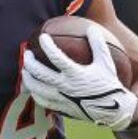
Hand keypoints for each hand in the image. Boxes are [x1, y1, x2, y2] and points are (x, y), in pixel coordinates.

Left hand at [22, 25, 137, 130]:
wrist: (112, 111)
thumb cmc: (109, 84)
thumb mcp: (106, 62)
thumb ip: (98, 44)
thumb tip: (91, 28)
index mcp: (76, 74)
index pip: (56, 57)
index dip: (47, 45)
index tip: (42, 37)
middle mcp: (66, 87)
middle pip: (40, 73)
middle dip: (29, 62)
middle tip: (27, 53)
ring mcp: (62, 99)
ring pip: (37, 88)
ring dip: (28, 78)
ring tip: (25, 70)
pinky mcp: (61, 108)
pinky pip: (42, 101)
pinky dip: (34, 93)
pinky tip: (32, 87)